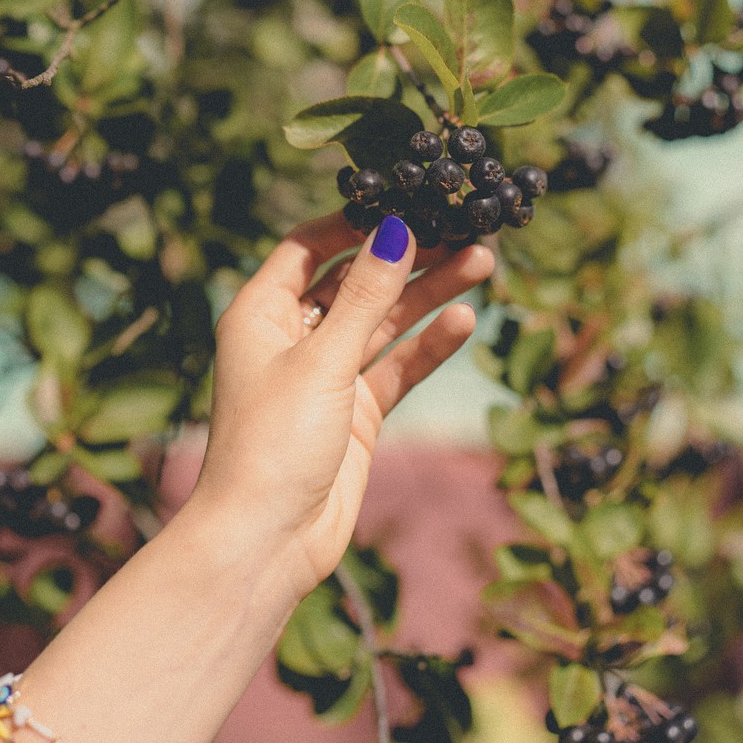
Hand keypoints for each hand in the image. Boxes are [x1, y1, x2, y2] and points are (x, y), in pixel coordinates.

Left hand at [192, 211, 493, 599]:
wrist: (268, 540)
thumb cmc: (274, 442)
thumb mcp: (321, 359)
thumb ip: (364, 296)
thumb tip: (396, 229)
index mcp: (259, 312)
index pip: (308, 246)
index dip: (354, 224)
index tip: (404, 202)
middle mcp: (291, 337)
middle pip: (355, 281)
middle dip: (406, 257)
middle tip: (460, 228)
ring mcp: (326, 375)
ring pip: (383, 321)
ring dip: (428, 294)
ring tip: (482, 260)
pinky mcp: (355, 412)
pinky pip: (397, 366)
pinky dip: (428, 345)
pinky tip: (465, 319)